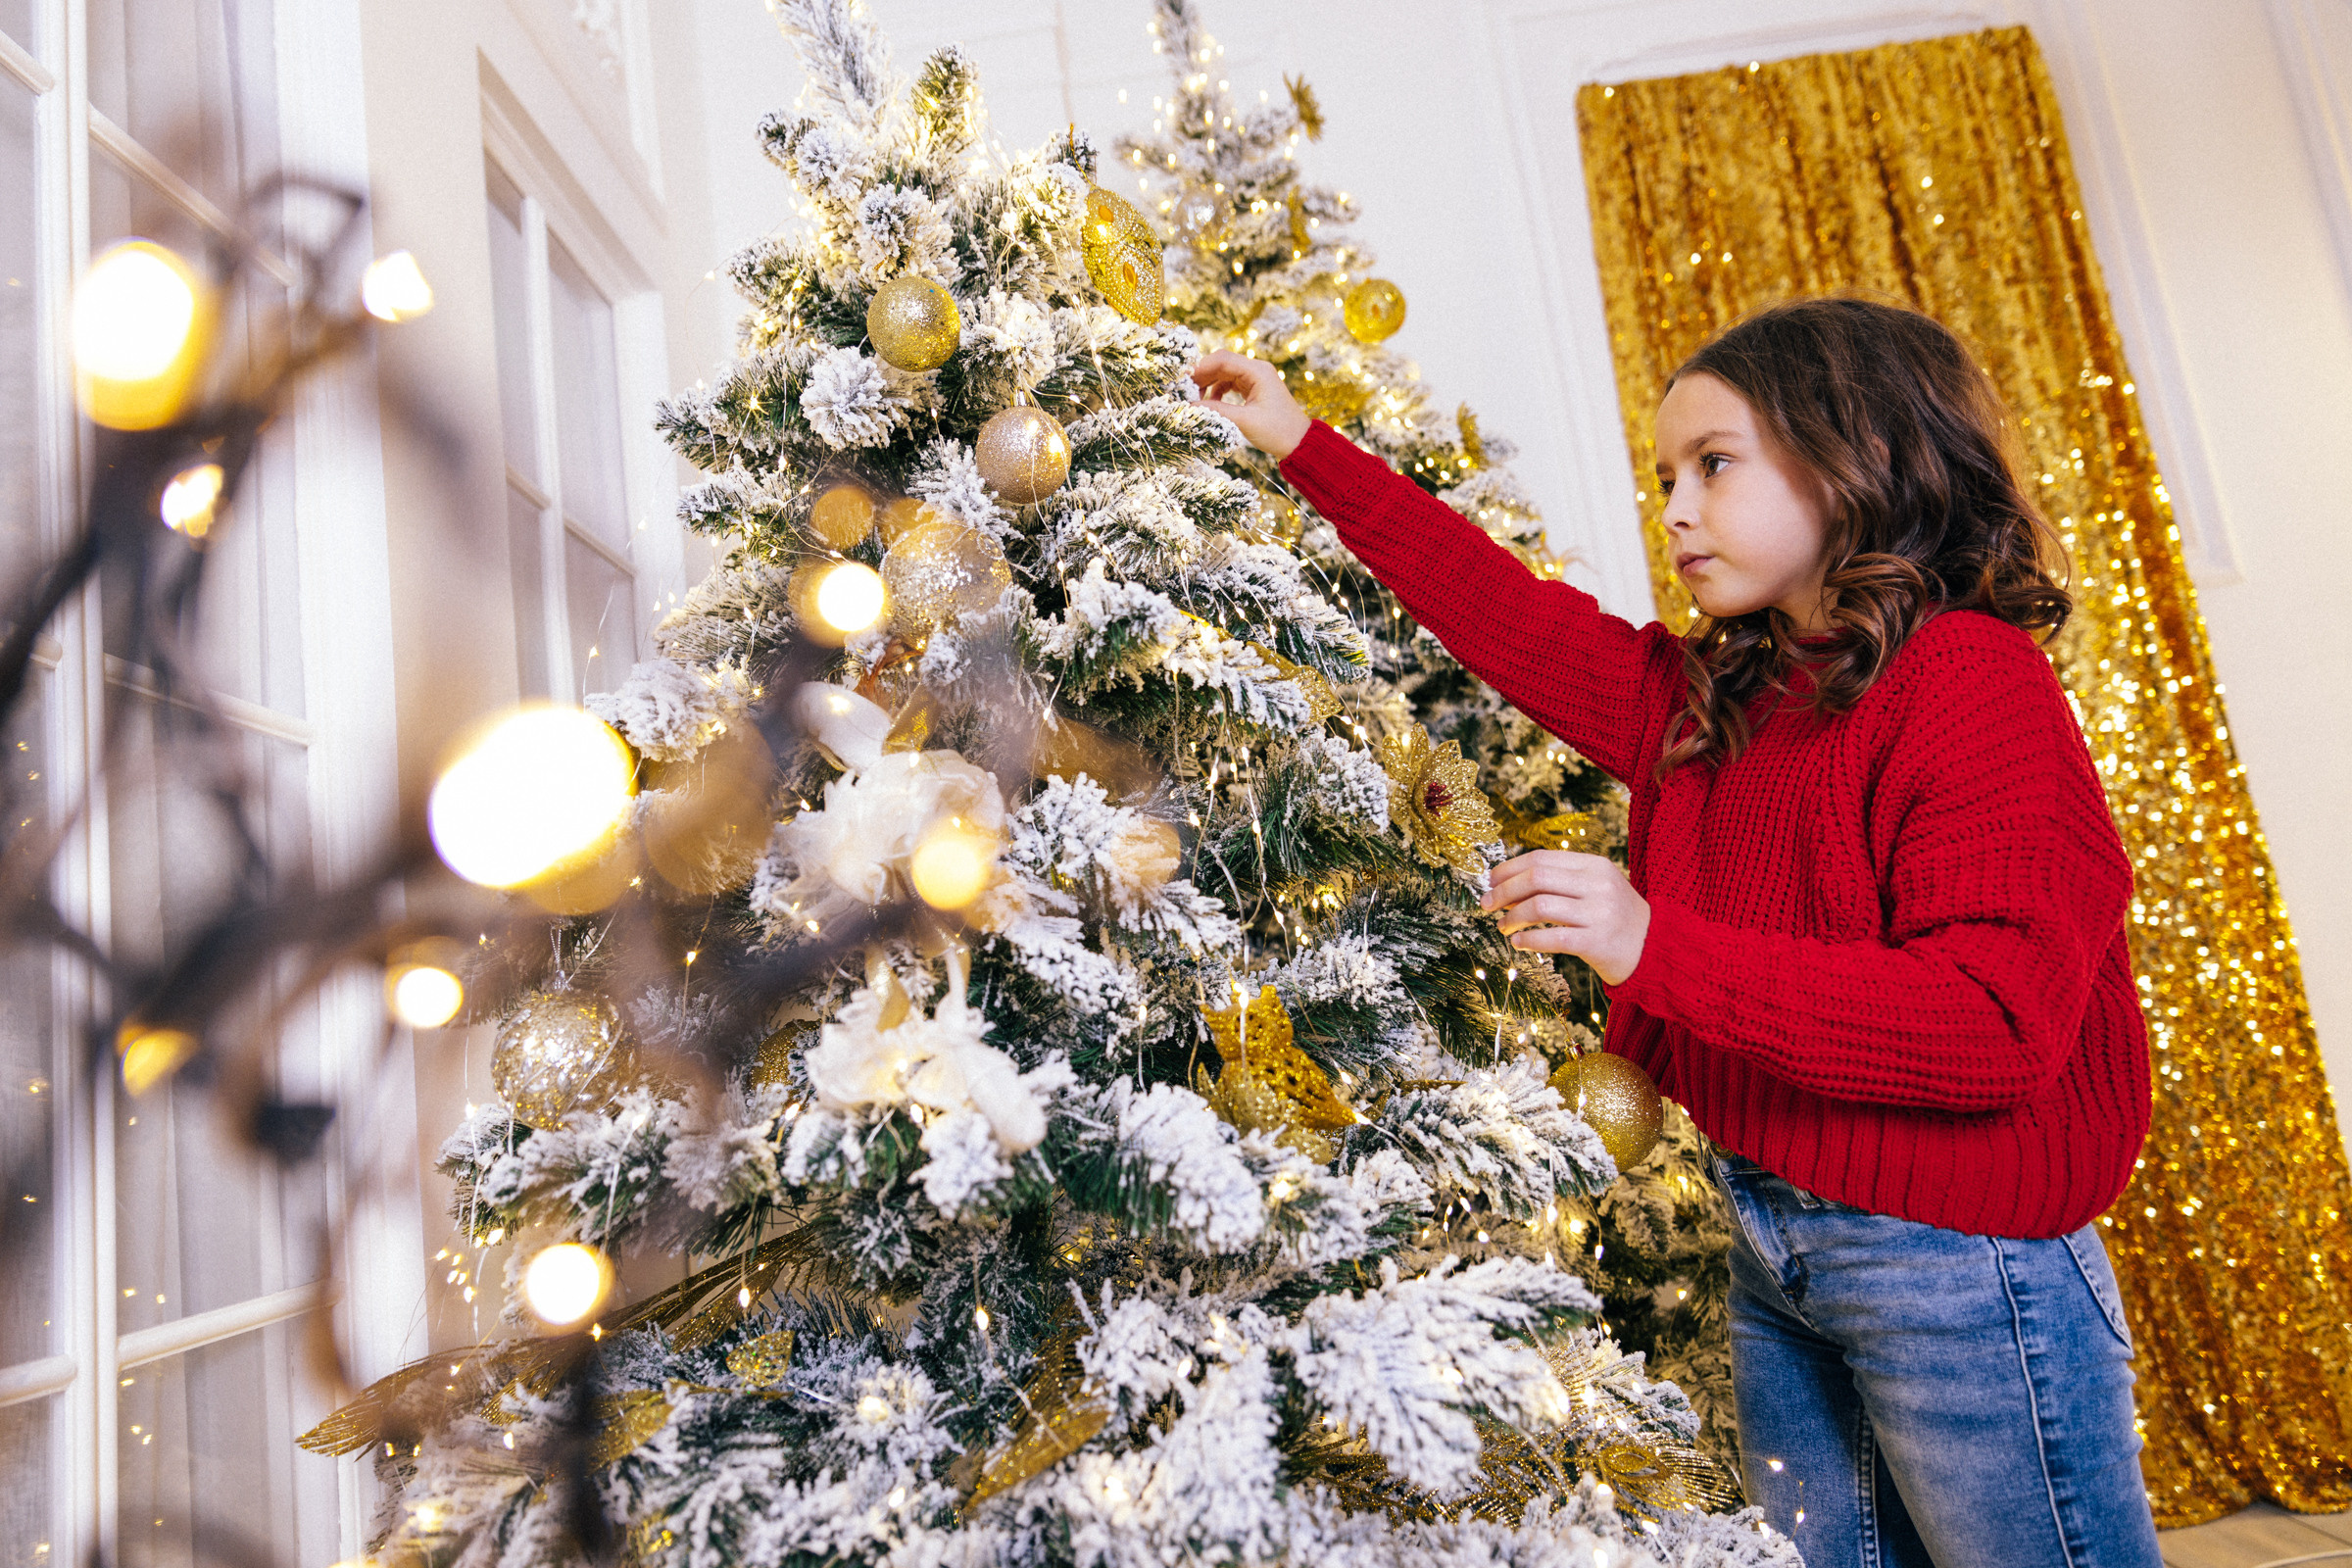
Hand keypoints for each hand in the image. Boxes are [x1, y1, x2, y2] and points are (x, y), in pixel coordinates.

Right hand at [1191, 350, 1311, 458]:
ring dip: (1208, 383)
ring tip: (1194, 398)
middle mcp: (1257, 370)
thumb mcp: (1244, 421)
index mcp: (1258, 372)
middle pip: (1222, 363)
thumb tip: (1189, 406)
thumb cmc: (1277, 432)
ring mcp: (1256, 378)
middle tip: (1184, 390)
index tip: (1182, 381)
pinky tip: (1211, 403)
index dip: (1200, 368)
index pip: (1222, 360)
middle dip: (1201, 375)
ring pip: (1224, 373)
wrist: (1299, 443)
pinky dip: (1217, 390)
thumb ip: (1216, 410)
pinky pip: (1230, 383)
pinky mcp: (1254, 389)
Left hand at [1481, 851, 1650, 984]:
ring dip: (1512, 917)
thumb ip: (1561, 880)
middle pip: (1536, 879)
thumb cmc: (1615, 918)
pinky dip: (1529, 940)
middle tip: (1487, 904)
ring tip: (1504, 926)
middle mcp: (1598, 885)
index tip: (1490, 881)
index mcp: (1595, 865)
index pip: (1541, 859)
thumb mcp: (1596, 888)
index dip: (1509, 869)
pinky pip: (1553, 937)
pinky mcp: (1597, 943)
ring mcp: (1599, 914)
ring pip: (1540, 907)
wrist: (1655, 949)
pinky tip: (1518, 943)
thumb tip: (1509, 883)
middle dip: (1503, 891)